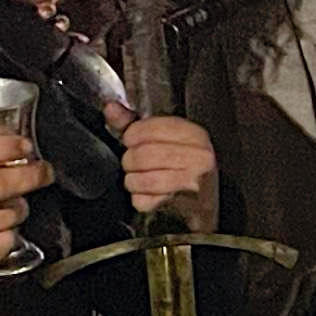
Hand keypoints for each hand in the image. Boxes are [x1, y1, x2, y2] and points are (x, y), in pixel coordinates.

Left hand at [115, 110, 218, 228]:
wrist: (203, 196)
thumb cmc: (183, 163)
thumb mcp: (163, 135)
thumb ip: (134, 122)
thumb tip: (111, 108)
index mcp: (194, 135)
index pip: (148, 130)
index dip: (131, 136)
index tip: (131, 140)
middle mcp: (198, 158)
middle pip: (144, 156)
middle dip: (130, 160)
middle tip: (134, 162)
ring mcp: (193, 183)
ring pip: (143, 180)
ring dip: (133, 180)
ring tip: (139, 177)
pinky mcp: (182, 206)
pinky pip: (144, 202)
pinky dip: (139, 199)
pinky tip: (147, 193)